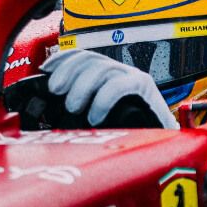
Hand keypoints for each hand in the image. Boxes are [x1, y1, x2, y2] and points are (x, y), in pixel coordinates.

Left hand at [40, 50, 178, 128]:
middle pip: (89, 59)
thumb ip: (75, 110)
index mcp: (106, 76)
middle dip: (67, 72)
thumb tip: (46, 109)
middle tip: (55, 92)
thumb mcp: (94, 120)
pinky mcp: (145, 89)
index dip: (62, 59)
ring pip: (102, 68)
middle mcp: (120, 72)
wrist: (160, 149)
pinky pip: (119, 84)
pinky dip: (103, 99)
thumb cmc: (126, 136)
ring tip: (72, 108)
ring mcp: (133, 78)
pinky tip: (94, 115)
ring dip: (81, 87)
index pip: (82, 56)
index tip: (45, 69)